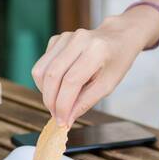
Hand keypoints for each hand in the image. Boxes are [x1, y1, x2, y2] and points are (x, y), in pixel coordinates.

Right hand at [30, 14, 154, 124]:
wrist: (118, 38)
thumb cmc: (116, 62)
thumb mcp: (107, 85)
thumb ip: (85, 102)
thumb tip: (66, 120)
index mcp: (96, 50)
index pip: (71, 81)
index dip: (63, 104)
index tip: (62, 121)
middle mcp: (78, 40)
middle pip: (52, 75)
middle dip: (51, 101)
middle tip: (57, 116)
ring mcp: (65, 37)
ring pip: (40, 70)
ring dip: (45, 92)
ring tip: (58, 102)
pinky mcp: (56, 39)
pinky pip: (42, 65)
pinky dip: (46, 81)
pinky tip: (60, 85)